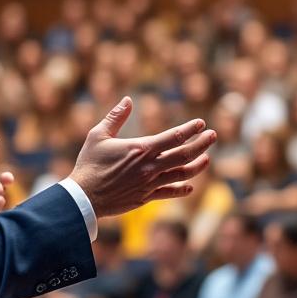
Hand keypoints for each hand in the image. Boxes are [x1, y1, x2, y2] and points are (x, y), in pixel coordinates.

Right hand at [70, 97, 215, 218]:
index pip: (174, 137)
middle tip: (213, 136)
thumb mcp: (98, 135)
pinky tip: (190, 186)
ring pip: (181, 174)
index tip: (201, 123)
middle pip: (184, 155)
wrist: (83, 197)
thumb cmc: (89, 164)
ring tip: (207, 159)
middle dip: (202, 144)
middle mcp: (150, 167)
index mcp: (141, 149)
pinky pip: (169, 193)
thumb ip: (116, 117)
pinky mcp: (146, 198)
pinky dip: (182, 189)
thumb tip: (128, 99)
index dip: (190, 129)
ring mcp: (150, 184)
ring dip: (198, 166)